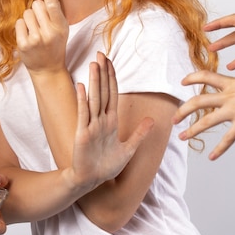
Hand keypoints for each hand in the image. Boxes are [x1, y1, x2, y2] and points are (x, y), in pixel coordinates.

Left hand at [15, 0, 67, 73]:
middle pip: (37, 5)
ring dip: (29, 19)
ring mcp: (35, 39)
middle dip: (37, 9)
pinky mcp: (23, 44)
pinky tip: (27, 35)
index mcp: (60, 28)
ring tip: (34, 29)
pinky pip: (19, 23)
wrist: (47, 69)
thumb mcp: (62, 30)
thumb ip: (55, 12)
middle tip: (40, 20)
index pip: (52, 5)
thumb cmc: (54, 46)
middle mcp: (49, 33)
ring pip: (26, 13)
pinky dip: (22, 27)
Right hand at [71, 52, 152, 188]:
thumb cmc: (106, 166)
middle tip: (100, 54)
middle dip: (103, 73)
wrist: (91, 180)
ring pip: (94, 98)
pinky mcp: (82, 133)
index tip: (110, 62)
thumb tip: (152, 120)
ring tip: (94, 64)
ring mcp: (90, 125)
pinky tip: (82, 86)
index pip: (112, 94)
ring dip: (94, 81)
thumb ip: (139, 134)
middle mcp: (100, 120)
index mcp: (111, 122)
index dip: (112, 78)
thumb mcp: (129, 149)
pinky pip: (83, 113)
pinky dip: (83, 99)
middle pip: (102, 91)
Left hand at [173, 69, 234, 159]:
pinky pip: (229, 138)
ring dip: (192, 129)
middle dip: (183, 111)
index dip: (192, 77)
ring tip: (181, 137)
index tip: (182, 81)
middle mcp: (228, 97)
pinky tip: (212, 157)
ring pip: (207, 120)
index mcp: (230, 83)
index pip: (205, 76)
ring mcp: (234, 110)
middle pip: (198, 101)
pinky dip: (220, 148)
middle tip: (173, 119)